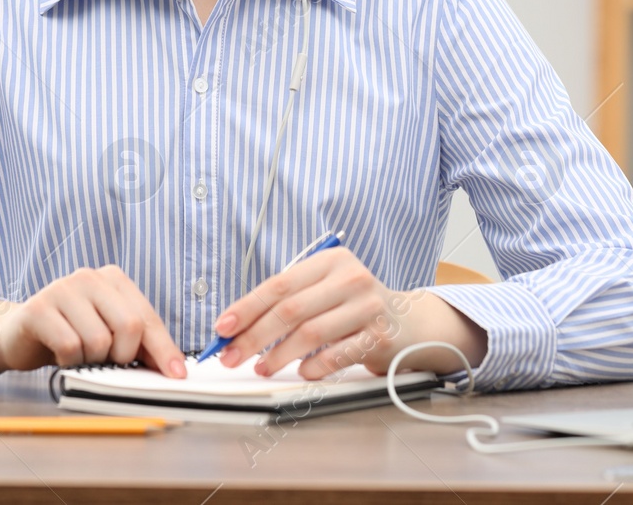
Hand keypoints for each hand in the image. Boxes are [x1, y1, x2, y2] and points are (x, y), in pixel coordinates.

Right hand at [0, 265, 186, 378]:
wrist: (19, 334)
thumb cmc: (71, 334)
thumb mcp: (108, 333)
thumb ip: (138, 344)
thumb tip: (174, 368)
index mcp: (114, 279)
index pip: (148, 317)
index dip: (164, 350)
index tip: (177, 375)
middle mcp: (90, 277)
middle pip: (129, 325)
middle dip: (123, 355)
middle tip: (108, 362)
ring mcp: (62, 289)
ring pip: (99, 340)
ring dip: (92, 360)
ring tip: (80, 355)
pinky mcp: (38, 308)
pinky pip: (69, 346)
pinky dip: (69, 361)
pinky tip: (61, 356)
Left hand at [211, 247, 487, 379]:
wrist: (409, 322)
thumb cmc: (353, 306)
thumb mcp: (325, 289)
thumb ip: (288, 301)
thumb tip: (237, 327)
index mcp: (331, 260)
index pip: (279, 285)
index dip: (247, 308)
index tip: (223, 328)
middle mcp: (350, 278)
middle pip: (290, 310)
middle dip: (254, 337)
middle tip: (232, 356)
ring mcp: (367, 307)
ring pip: (310, 334)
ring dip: (278, 356)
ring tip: (262, 368)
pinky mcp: (379, 335)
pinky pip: (337, 356)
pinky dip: (313, 367)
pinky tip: (300, 372)